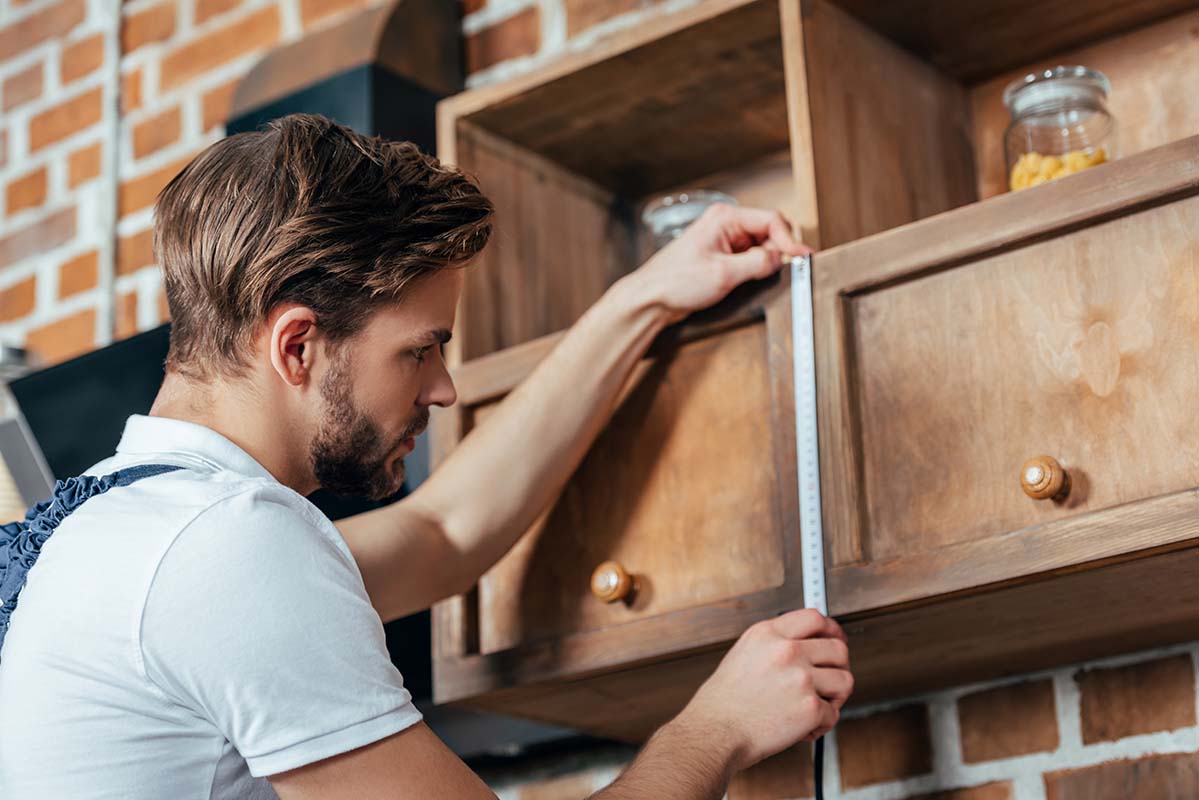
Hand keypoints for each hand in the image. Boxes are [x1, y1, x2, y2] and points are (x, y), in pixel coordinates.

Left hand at [625, 204, 811, 324]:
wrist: (651, 299)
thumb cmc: (675, 282)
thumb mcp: (724, 274)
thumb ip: (758, 263)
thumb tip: (782, 258)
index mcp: (725, 218)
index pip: (772, 220)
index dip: (790, 240)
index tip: (802, 258)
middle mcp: (725, 224)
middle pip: (769, 232)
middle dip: (778, 252)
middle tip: (778, 272)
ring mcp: (724, 240)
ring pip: (761, 247)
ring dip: (765, 263)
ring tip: (754, 279)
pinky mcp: (722, 257)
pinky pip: (750, 259)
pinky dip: (755, 270)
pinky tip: (747, 282)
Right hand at [673, 609, 852, 771]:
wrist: (714, 733)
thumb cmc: (723, 702)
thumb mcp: (743, 654)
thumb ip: (774, 644)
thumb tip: (806, 646)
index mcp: (768, 634)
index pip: (815, 618)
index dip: (832, 630)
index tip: (835, 640)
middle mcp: (786, 651)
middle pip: (838, 649)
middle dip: (839, 667)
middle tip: (830, 682)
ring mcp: (801, 678)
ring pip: (844, 680)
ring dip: (835, 697)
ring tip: (816, 707)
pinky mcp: (810, 707)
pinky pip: (833, 713)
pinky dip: (822, 724)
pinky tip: (802, 728)